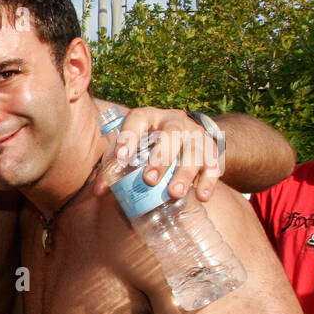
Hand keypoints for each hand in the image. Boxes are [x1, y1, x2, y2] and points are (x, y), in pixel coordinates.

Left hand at [94, 107, 221, 201]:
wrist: (185, 135)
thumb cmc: (147, 144)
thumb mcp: (130, 148)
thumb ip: (114, 166)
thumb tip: (99, 190)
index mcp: (148, 117)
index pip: (137, 120)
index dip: (128, 138)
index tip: (121, 159)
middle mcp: (174, 121)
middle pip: (172, 134)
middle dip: (161, 158)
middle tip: (149, 180)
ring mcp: (195, 134)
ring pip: (195, 149)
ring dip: (185, 172)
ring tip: (174, 193)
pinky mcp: (211, 149)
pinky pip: (214, 163)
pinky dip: (209, 180)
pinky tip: (201, 196)